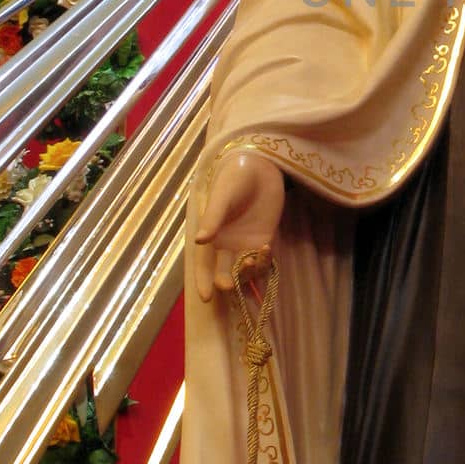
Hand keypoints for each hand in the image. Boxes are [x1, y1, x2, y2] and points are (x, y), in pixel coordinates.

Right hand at [193, 151, 284, 301]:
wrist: (260, 166)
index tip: (205, 297)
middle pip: (224, 272)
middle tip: (230, 284)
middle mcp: (227, 244)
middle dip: (226, 281)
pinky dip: (265, 261)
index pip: (204, 264)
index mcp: (212, 235)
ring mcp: (246, 244)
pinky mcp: (264, 239)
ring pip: (246, 270)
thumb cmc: (234, 178)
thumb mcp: (222, 196)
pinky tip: (265, 249)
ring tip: (253, 258)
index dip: (203, 281)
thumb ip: (213, 218)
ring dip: (248, 272)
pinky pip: (264, 260)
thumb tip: (199, 240)